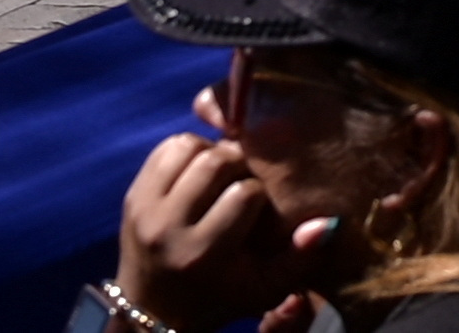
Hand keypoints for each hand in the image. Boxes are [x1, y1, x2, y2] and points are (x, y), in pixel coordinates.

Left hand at [115, 133, 327, 331]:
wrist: (153, 311)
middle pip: (215, 162)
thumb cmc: (219, 296)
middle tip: (244, 179)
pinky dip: (187, 150)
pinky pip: (164, 150)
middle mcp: (167, 229)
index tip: (259, 209)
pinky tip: (198, 170)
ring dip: (212, 152)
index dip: (261, 193)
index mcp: (202, 254)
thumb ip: (300, 258)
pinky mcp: (132, 197)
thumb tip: (326, 222)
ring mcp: (144, 210)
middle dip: (239, 163)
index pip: (245, 194)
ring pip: (187, 147)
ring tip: (222, 172)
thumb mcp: (265, 288)